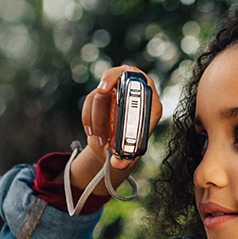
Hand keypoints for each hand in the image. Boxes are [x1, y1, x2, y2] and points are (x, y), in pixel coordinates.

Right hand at [70, 65, 163, 196]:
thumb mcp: (131, 154)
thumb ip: (126, 158)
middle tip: (101, 91)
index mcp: (150, 104)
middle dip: (109, 82)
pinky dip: (87, 116)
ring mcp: (116, 93)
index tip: (125, 84)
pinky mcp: (101, 97)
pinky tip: (91, 132)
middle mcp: (133, 93)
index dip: (132, 78)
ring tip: (99, 140)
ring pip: (101, 93)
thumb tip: (118, 163)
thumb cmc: (130, 148)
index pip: (144, 81)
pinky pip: (90, 100)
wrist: (116, 149)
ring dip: (96, 115)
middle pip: (120, 75)